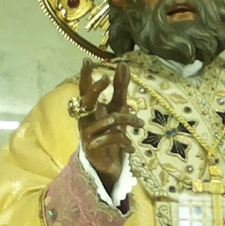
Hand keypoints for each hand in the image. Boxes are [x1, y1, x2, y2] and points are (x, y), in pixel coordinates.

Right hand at [77, 58, 142, 191]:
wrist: (109, 164)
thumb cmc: (112, 133)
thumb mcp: (118, 108)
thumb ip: (120, 88)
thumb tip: (124, 64)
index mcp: (89, 109)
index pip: (85, 89)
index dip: (86, 76)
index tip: (88, 60)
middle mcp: (85, 119)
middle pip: (87, 100)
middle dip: (96, 88)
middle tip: (107, 78)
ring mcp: (87, 133)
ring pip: (109, 119)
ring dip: (129, 119)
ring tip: (140, 124)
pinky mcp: (93, 147)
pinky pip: (112, 137)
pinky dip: (125, 140)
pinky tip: (130, 147)